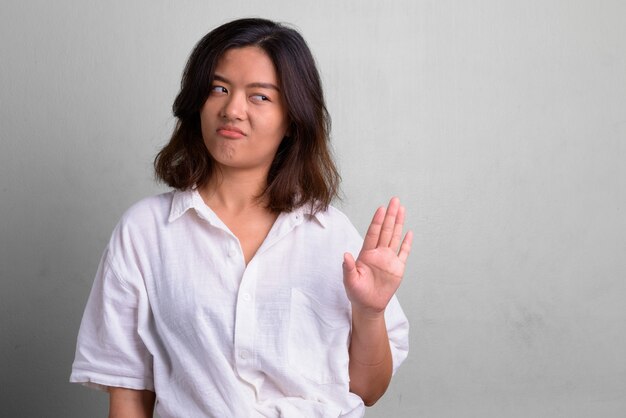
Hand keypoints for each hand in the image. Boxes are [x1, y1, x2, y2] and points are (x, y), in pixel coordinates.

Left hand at [343, 197, 412, 317]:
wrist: (368, 306)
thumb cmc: (356, 293)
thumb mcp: (350, 281)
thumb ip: (348, 267)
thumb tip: (345, 255)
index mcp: (367, 254)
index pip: (373, 233)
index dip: (377, 221)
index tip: (381, 209)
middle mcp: (379, 253)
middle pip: (386, 230)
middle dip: (390, 215)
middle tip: (394, 200)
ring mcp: (389, 259)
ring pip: (395, 237)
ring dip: (398, 223)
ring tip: (401, 209)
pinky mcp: (398, 268)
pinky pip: (404, 253)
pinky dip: (407, 243)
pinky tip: (409, 232)